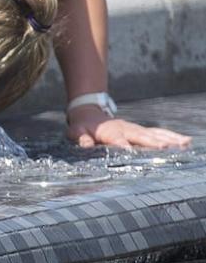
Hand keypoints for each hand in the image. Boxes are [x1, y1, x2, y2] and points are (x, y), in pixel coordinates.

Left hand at [67, 106, 190, 149]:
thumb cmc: (82, 126)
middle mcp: (126, 129)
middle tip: (168, 148)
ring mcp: (136, 129)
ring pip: (154, 134)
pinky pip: (159, 133)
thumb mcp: (76, 131)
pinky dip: (172, 136)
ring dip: (170, 139)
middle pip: (142, 137)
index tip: (132, 151)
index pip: (118, 140)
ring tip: (184, 144)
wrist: (88, 112)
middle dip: (154, 142)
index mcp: (110, 132)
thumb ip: (80, 137)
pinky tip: (186, 141)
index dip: (124, 145)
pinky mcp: (142, 131)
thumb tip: (85, 143)